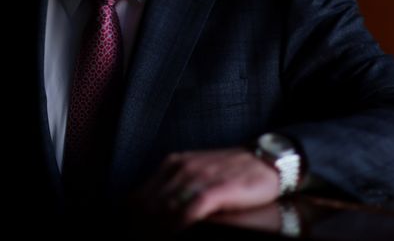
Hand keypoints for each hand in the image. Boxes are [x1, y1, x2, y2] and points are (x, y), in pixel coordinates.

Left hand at [129, 148, 279, 230]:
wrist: (265, 160)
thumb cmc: (233, 171)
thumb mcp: (198, 173)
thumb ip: (177, 186)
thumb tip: (154, 210)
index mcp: (174, 164)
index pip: (140, 195)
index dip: (131, 219)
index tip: (128, 232)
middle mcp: (181, 168)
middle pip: (148, 204)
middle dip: (140, 227)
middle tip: (137, 240)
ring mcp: (198, 177)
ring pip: (164, 208)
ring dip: (155, 228)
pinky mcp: (216, 189)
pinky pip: (189, 211)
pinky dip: (178, 226)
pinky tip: (175, 234)